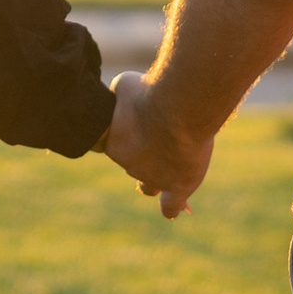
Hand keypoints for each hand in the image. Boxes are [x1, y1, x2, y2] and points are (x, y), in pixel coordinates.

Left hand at [102, 73, 214, 220]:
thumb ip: (119, 96)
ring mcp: (154, 178)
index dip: (128, 135)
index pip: (116, 145)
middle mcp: (129, 165)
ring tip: (171, 165)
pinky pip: (170, 206)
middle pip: (135, 163)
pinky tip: (173, 208)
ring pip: (150, 185)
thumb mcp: (124, 84)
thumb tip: (118, 97)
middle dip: (146, 150)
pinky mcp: (178, 186)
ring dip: (158, 176)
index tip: (140, 123)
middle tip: (163, 132)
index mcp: (114, 144)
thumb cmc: (149, 92)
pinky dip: (171, 207)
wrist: (177, 108)